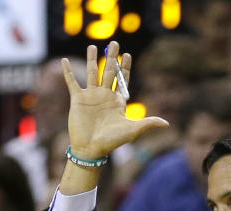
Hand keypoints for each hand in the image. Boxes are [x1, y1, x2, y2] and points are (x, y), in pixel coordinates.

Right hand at [64, 42, 168, 159]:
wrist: (91, 149)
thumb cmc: (112, 141)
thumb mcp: (132, 130)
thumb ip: (148, 123)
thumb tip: (166, 124)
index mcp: (117, 101)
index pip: (122, 80)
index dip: (125, 67)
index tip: (127, 55)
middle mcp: (104, 96)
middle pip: (109, 72)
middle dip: (112, 58)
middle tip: (114, 43)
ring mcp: (90, 96)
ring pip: (92, 73)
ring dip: (92, 59)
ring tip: (93, 46)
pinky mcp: (77, 99)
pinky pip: (72, 82)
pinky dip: (68, 71)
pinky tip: (64, 60)